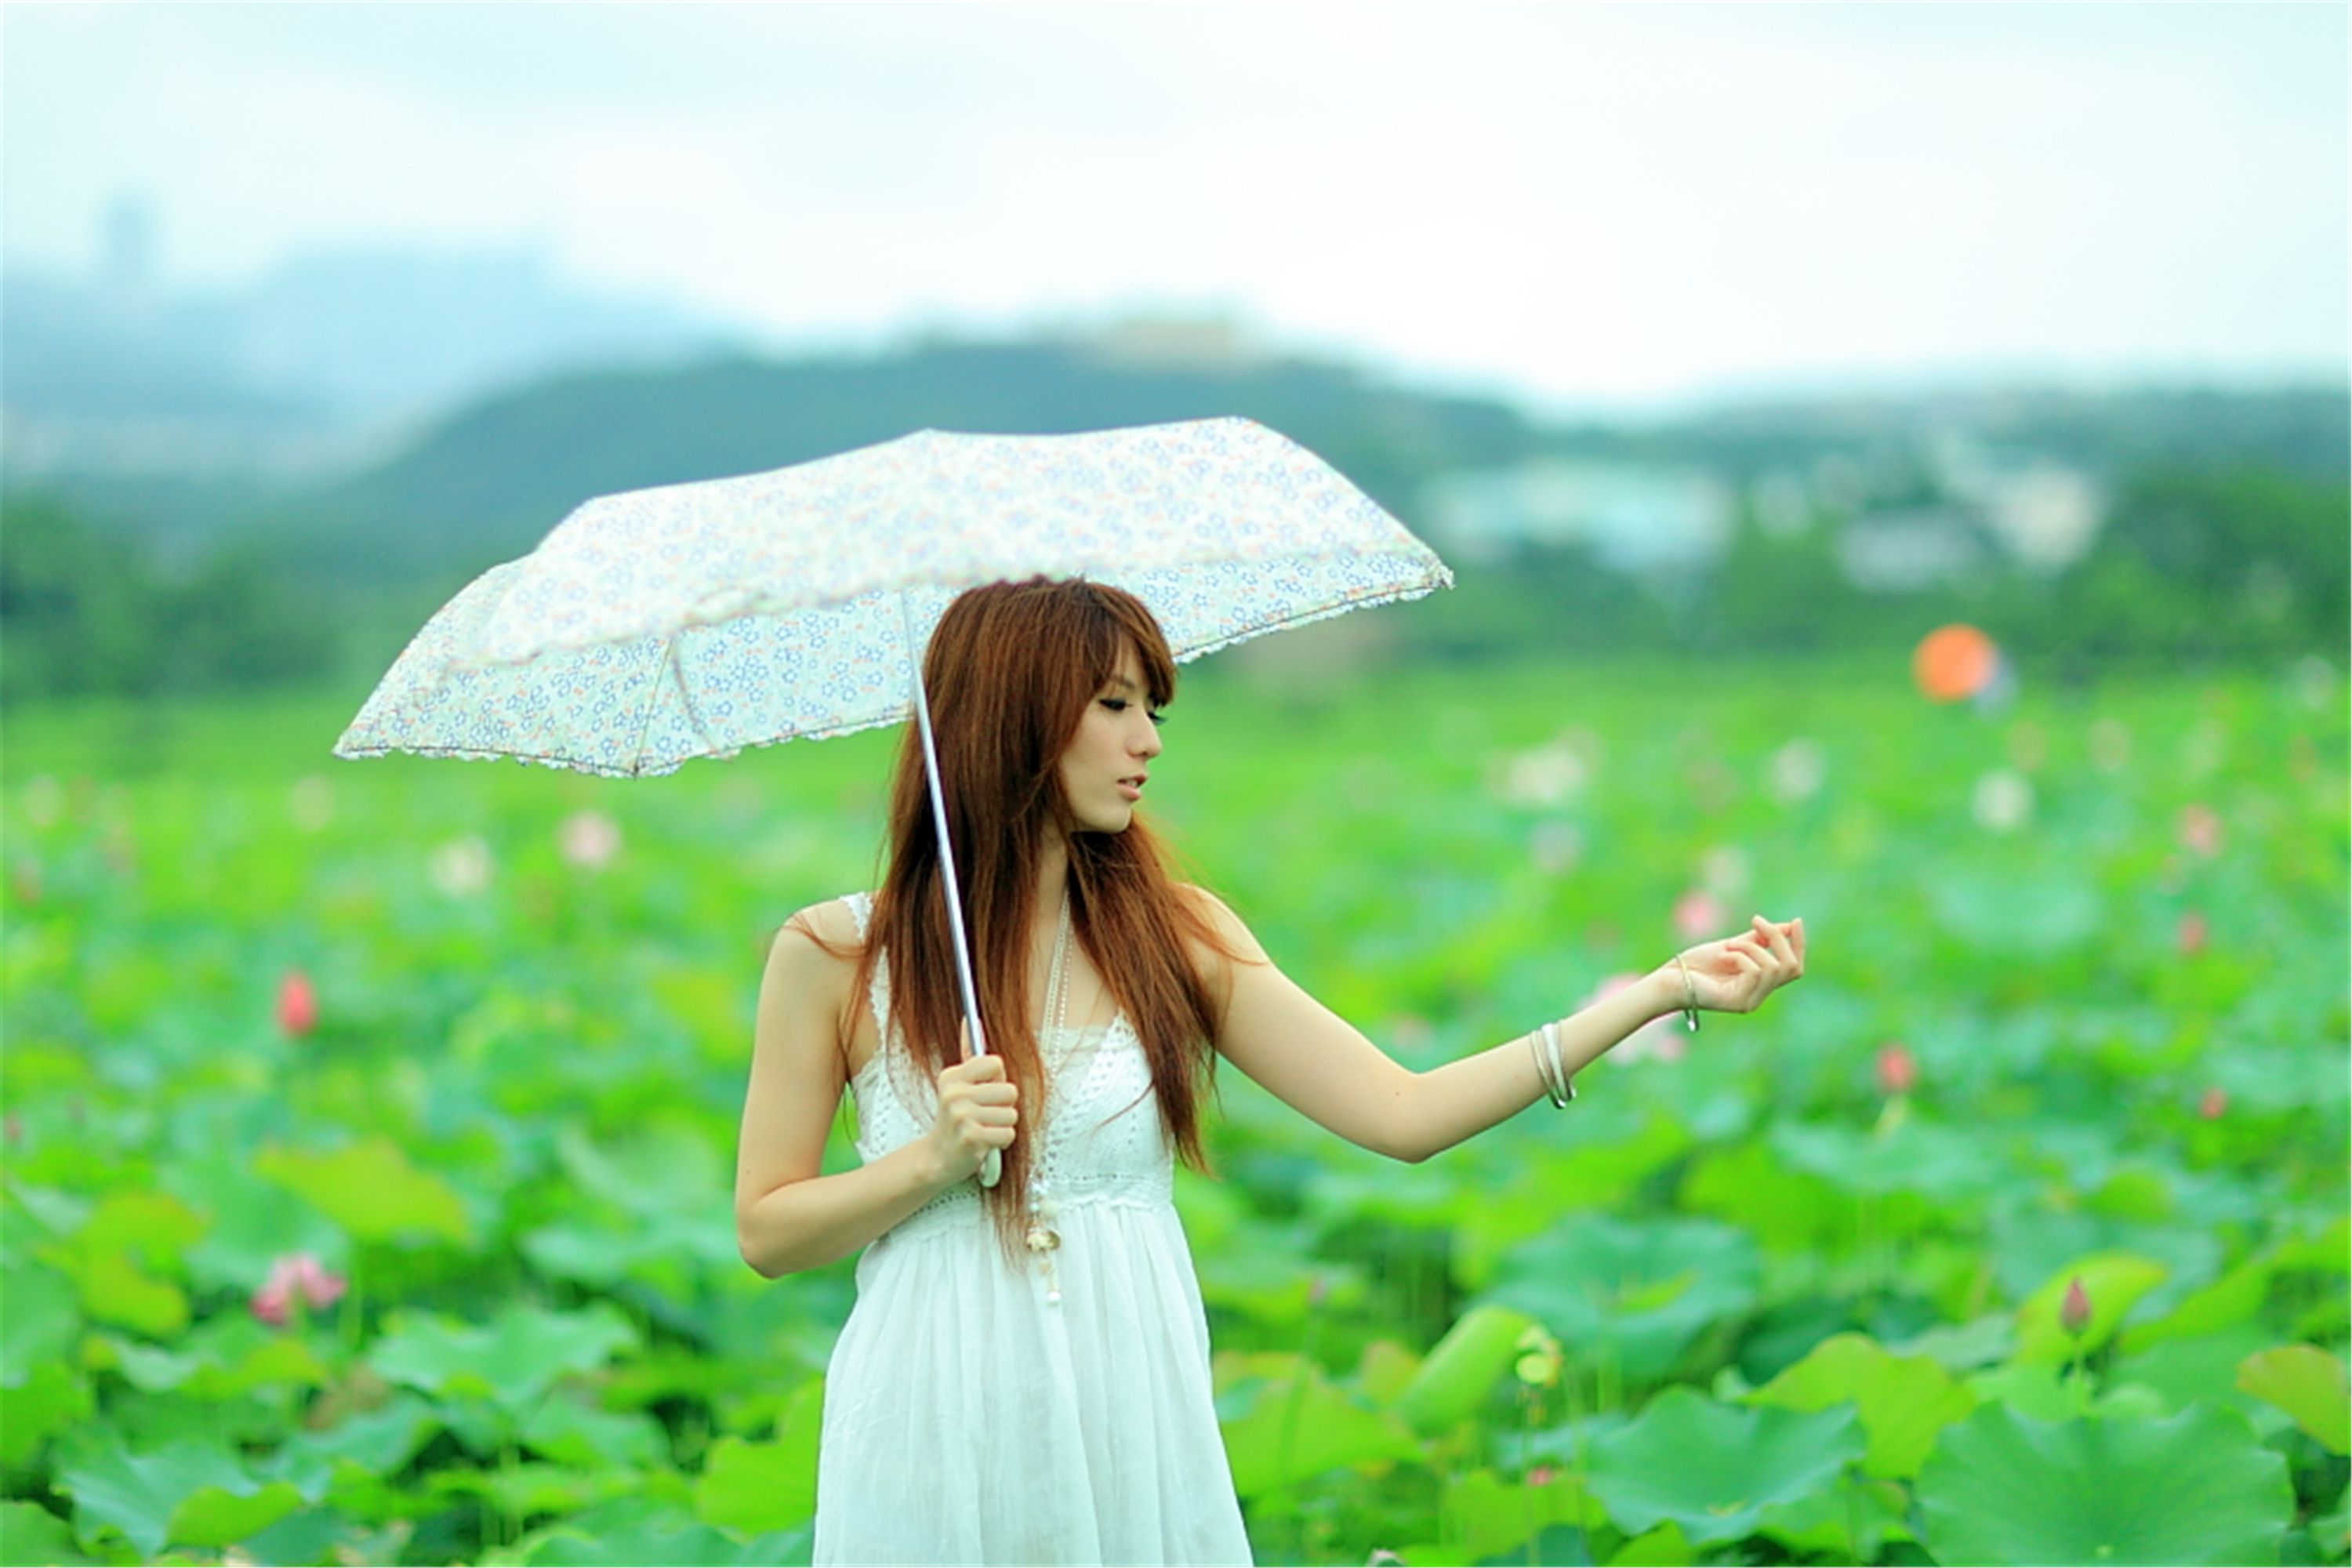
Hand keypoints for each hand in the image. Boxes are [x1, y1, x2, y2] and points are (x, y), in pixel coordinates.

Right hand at [927, 1053, 1017, 1184]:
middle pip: (1010, 1090)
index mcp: (952, 1076)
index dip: (997, 1080)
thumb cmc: (956, 1119)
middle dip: (1004, 1106)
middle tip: (984, 1115)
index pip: (996, 1063)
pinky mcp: (971, 1137)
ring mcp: (961, 1115)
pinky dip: (1001, 1141)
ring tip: (984, 1129)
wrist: (938, 1157)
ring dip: (1002, 1126)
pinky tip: (985, 1142)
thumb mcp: (958, 1085)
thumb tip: (972, 1021)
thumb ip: (969, 1053)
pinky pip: (1008, 1133)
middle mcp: (954, 1093)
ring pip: (1012, 1114)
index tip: (983, 1092)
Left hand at [1669, 915, 1805, 1015]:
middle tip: (1755, 922)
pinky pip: (1755, 972)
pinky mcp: (1739, 1002)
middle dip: (1778, 939)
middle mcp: (1759, 996)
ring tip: (1728, 945)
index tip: (1795, 921)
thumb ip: (1758, 940)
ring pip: (1774, 967)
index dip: (1799, 945)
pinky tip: (1723, 956)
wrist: (1669, 978)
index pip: (1794, 968)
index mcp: (1760, 984)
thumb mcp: (1733, 946)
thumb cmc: (1696, 964)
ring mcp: (1750, 1001)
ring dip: (1751, 947)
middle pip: (1792, 967)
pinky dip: (1741, 956)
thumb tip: (1788, 927)